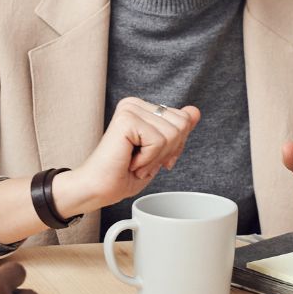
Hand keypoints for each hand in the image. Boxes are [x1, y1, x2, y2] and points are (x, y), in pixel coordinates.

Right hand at [51, 99, 200, 218]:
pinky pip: (158, 141)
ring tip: (136, 163)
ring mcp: (130, 109)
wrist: (98, 189)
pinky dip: (148, 159)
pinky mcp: (126, 120)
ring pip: (172, 133)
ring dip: (156, 158)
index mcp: (143, 108)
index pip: (184, 119)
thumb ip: (178, 130)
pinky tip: (130, 161)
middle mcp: (135, 104)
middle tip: (143, 162)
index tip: (153, 158)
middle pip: (182, 124)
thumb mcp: (160, 152)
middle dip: (168, 151)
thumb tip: (194, 111)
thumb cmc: (123, 175)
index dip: (175, 146)